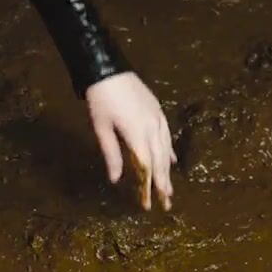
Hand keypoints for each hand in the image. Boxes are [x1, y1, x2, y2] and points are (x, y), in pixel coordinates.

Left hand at [84, 72, 173, 210]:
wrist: (107, 67)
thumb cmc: (100, 98)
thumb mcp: (101, 127)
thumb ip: (111, 153)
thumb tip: (115, 179)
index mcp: (137, 133)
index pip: (145, 167)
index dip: (148, 187)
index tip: (149, 204)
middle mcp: (152, 127)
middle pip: (160, 161)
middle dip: (163, 183)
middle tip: (166, 203)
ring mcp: (157, 118)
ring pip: (166, 149)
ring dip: (168, 170)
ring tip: (169, 188)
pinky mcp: (157, 110)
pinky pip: (167, 135)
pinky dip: (169, 150)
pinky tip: (172, 160)